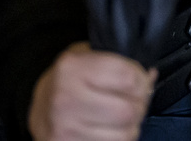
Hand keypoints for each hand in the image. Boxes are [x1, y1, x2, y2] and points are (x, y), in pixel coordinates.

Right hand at [28, 43, 155, 140]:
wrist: (40, 105)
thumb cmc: (71, 79)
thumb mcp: (89, 57)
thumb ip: (120, 63)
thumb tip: (150, 76)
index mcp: (72, 68)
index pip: (129, 78)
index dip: (143, 80)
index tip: (140, 81)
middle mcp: (65, 98)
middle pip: (128, 110)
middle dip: (140, 106)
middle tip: (134, 101)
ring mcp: (64, 127)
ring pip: (125, 134)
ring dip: (131, 127)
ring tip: (122, 117)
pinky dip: (118, 139)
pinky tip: (109, 129)